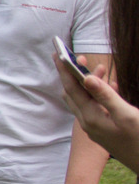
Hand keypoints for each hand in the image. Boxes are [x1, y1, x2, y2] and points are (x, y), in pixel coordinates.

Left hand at [56, 56, 138, 171]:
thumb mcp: (127, 116)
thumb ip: (106, 96)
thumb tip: (87, 78)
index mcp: (91, 118)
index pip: (72, 89)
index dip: (64, 70)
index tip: (57, 53)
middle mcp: (88, 123)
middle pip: (74, 93)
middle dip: (75, 74)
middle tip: (79, 57)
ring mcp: (95, 128)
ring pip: (85, 100)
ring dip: (89, 84)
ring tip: (100, 68)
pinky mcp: (103, 131)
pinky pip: (95, 108)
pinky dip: (99, 94)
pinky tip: (111, 86)